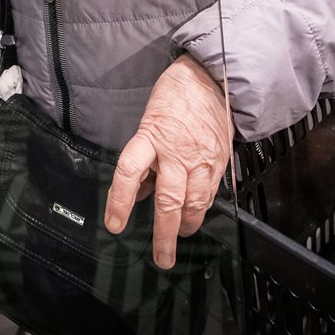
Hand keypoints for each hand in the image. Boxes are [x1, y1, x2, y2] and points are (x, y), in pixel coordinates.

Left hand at [104, 55, 232, 268]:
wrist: (211, 77)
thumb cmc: (175, 97)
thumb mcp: (148, 122)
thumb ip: (144, 160)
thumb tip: (138, 193)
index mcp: (151, 137)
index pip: (128, 173)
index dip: (120, 201)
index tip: (115, 224)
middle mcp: (176, 151)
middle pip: (167, 201)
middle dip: (163, 234)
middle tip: (161, 257)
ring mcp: (201, 158)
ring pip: (194, 203)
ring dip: (186, 226)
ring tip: (179, 237)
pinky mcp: (219, 161)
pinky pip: (211, 194)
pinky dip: (202, 209)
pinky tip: (196, 215)